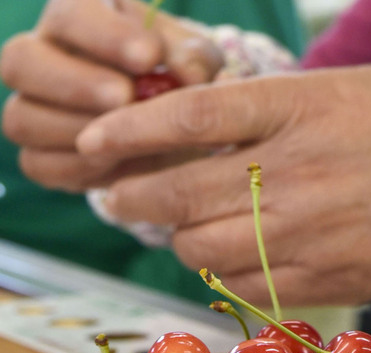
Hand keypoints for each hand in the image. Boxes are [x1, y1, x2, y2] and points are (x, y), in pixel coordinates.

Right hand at [0, 0, 222, 191]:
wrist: (174, 135)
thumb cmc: (179, 82)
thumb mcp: (196, 63)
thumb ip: (194, 59)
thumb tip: (189, 72)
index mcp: (76, 19)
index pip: (68, 13)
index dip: (104, 35)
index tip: (149, 57)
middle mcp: (41, 59)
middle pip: (21, 61)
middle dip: (76, 83)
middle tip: (125, 97)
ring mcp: (32, 109)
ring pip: (21, 118)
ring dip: (75, 130)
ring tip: (126, 138)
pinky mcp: (39, 158)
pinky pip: (38, 164)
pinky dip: (76, 167)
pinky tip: (115, 164)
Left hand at [74, 65, 370, 306]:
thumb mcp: (351, 91)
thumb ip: (281, 112)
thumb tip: (215, 134)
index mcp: (301, 109)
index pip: (190, 118)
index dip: (129, 132)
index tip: (94, 145)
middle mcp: (295, 173)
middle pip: (180, 194)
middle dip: (134, 199)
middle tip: (119, 199)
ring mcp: (309, 232)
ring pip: (204, 250)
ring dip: (179, 242)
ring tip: (182, 231)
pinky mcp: (327, 279)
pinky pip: (247, 289)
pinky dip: (223, 279)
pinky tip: (229, 265)